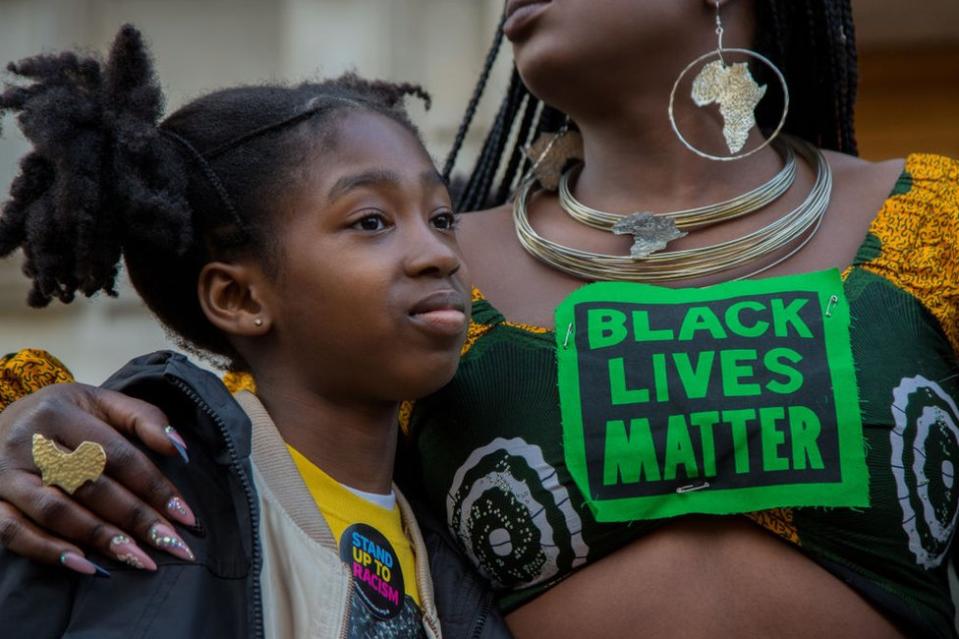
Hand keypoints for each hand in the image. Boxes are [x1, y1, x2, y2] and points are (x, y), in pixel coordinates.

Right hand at [0, 383, 196, 573]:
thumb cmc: (61, 415)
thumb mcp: (99, 402)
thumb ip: (142, 418)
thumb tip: (179, 449)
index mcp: (60, 411)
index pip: (117, 455)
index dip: (154, 486)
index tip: (186, 516)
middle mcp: (27, 441)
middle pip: (90, 486)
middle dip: (136, 518)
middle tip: (171, 544)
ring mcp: (3, 474)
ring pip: (56, 512)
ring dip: (101, 539)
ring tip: (140, 559)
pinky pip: (14, 533)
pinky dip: (50, 552)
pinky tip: (88, 566)